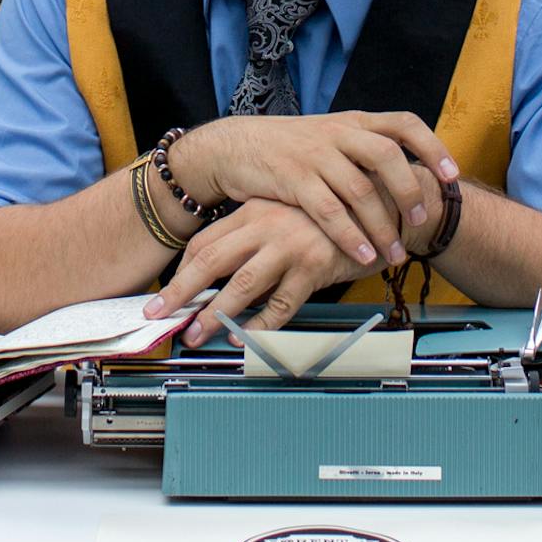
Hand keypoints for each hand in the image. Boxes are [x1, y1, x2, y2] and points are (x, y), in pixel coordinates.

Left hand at [146, 200, 368, 343]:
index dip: (182, 271)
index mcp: (255, 209)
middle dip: (181, 291)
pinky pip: (280, 303)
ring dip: (214, 314)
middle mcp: (267, 223)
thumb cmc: (332, 214)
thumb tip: (224, 277)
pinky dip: (260, 324)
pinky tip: (245, 336)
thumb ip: (257, 237)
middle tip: (160, 314)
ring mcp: (290, 244)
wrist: (382, 204)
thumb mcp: (286, 214)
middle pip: (211, 260)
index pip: (205, 241)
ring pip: (240, 285)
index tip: (168, 293)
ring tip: (196, 334)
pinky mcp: (314, 266)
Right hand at [176, 112, 459, 269]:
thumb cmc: (289, 148)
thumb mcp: (330, 137)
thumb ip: (363, 150)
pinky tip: (361, 256)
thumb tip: (406, 175)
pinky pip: (328, 210)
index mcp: (353, 121)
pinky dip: (348, 235)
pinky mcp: (292, 179)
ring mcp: (314, 155)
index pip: (403, 123)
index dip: (432, 147)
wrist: (234, 146)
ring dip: (381, 225)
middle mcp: (337, 132)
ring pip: (359, 189)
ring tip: (394, 253)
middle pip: (386, 155)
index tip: (451, 176)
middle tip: (420, 220)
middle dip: (408, 190)